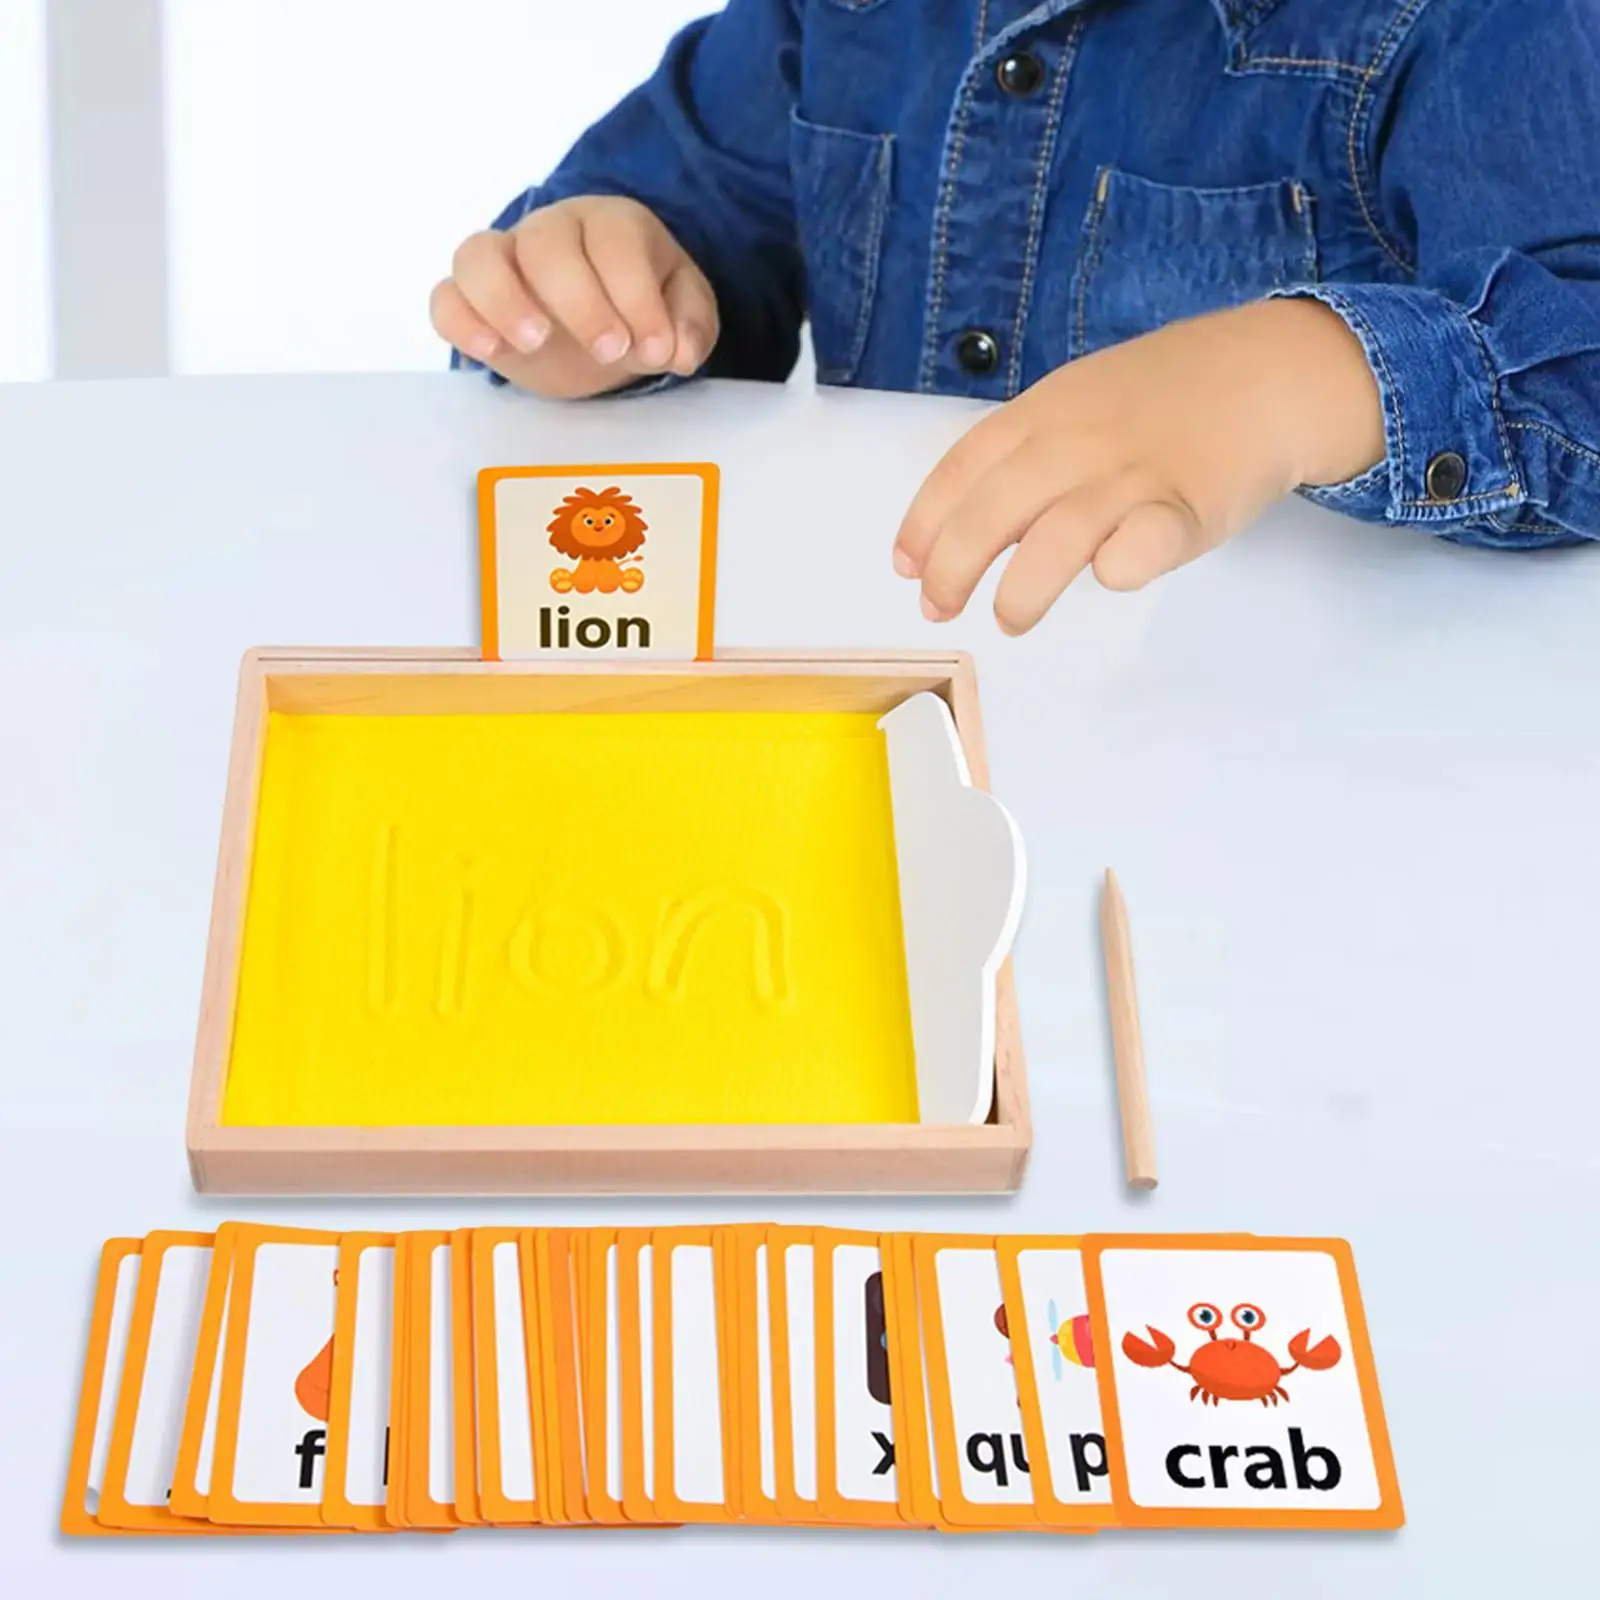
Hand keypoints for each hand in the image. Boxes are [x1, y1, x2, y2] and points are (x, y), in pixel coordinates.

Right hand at [431, 196, 718, 397]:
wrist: (598, 329)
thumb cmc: (640, 310)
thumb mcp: (682, 315)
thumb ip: (690, 326)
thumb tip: (679, 351)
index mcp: (611, 225)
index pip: (615, 242)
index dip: (636, 295)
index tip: (655, 349)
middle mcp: (550, 231)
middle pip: (547, 244)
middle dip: (580, 301)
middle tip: (609, 353)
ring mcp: (503, 262)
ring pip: (478, 255)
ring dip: (504, 300)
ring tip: (536, 343)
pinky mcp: (471, 301)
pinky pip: (445, 297)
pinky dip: (460, 321)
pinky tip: (490, 354)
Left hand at [893, 299, 1384, 632]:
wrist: (1269, 371)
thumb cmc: (1167, 399)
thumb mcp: (1081, 401)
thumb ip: (1027, 452)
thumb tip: (964, 523)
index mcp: (1046, 411)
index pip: (964, 465)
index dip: (926, 521)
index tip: (906, 566)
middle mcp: (1080, 440)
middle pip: (996, 505)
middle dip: (954, 564)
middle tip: (939, 608)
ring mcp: (1135, 473)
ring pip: (1059, 533)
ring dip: (1022, 586)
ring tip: (1009, 618)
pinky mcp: (1190, 508)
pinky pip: (1146, 541)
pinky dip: (1120, 565)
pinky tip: (1105, 580)